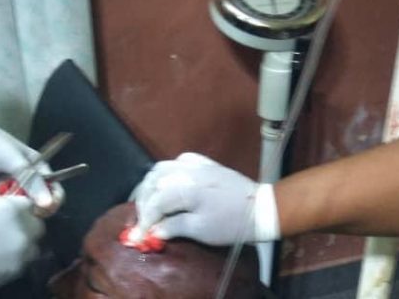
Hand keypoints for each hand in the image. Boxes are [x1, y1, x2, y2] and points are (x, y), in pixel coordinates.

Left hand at [0, 93, 61, 211]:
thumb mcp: (10, 158)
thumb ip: (31, 180)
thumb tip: (49, 205)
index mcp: (36, 167)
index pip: (53, 189)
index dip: (51, 202)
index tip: (40, 211)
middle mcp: (24, 181)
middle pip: (37, 204)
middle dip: (30, 211)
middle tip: (17, 214)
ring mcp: (5, 191)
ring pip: (17, 211)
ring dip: (11, 214)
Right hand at [0, 179, 44, 298]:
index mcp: (10, 210)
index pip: (28, 200)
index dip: (13, 200)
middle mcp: (21, 235)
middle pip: (34, 224)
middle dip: (21, 221)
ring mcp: (16, 260)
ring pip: (29, 246)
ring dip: (18, 241)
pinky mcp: (6, 279)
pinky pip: (17, 264)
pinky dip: (8, 258)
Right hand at [133, 152, 279, 245]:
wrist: (259, 208)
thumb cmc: (230, 223)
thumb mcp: (200, 230)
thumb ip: (173, 227)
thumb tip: (153, 230)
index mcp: (185, 187)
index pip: (154, 202)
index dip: (144, 221)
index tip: (139, 237)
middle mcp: (186, 170)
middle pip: (153, 181)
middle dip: (144, 202)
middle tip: (144, 221)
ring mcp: (195, 164)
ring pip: (161, 168)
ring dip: (151, 186)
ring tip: (151, 204)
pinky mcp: (204, 163)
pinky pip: (177, 162)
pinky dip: (167, 173)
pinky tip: (168, 185)